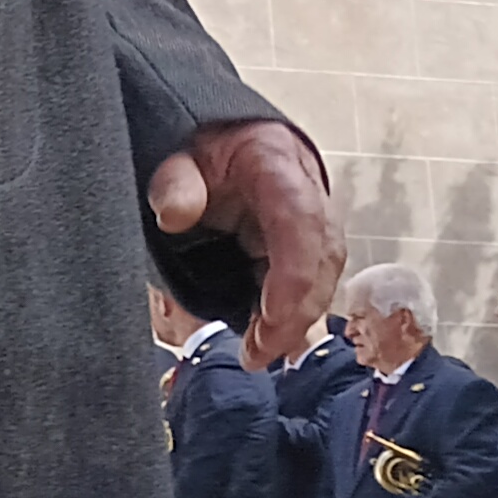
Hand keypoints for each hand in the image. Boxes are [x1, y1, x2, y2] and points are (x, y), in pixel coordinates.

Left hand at [148, 121, 341, 370]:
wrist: (225, 142)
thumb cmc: (202, 149)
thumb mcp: (177, 155)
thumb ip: (174, 182)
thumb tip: (175, 214)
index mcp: (278, 164)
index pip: (300, 221)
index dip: (293, 274)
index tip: (272, 317)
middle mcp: (309, 194)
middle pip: (320, 258)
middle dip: (295, 312)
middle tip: (257, 353)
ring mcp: (314, 221)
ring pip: (322, 276)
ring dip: (295, 320)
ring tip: (257, 354)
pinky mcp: (307, 245)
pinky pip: (310, 283)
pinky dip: (292, 315)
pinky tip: (266, 340)